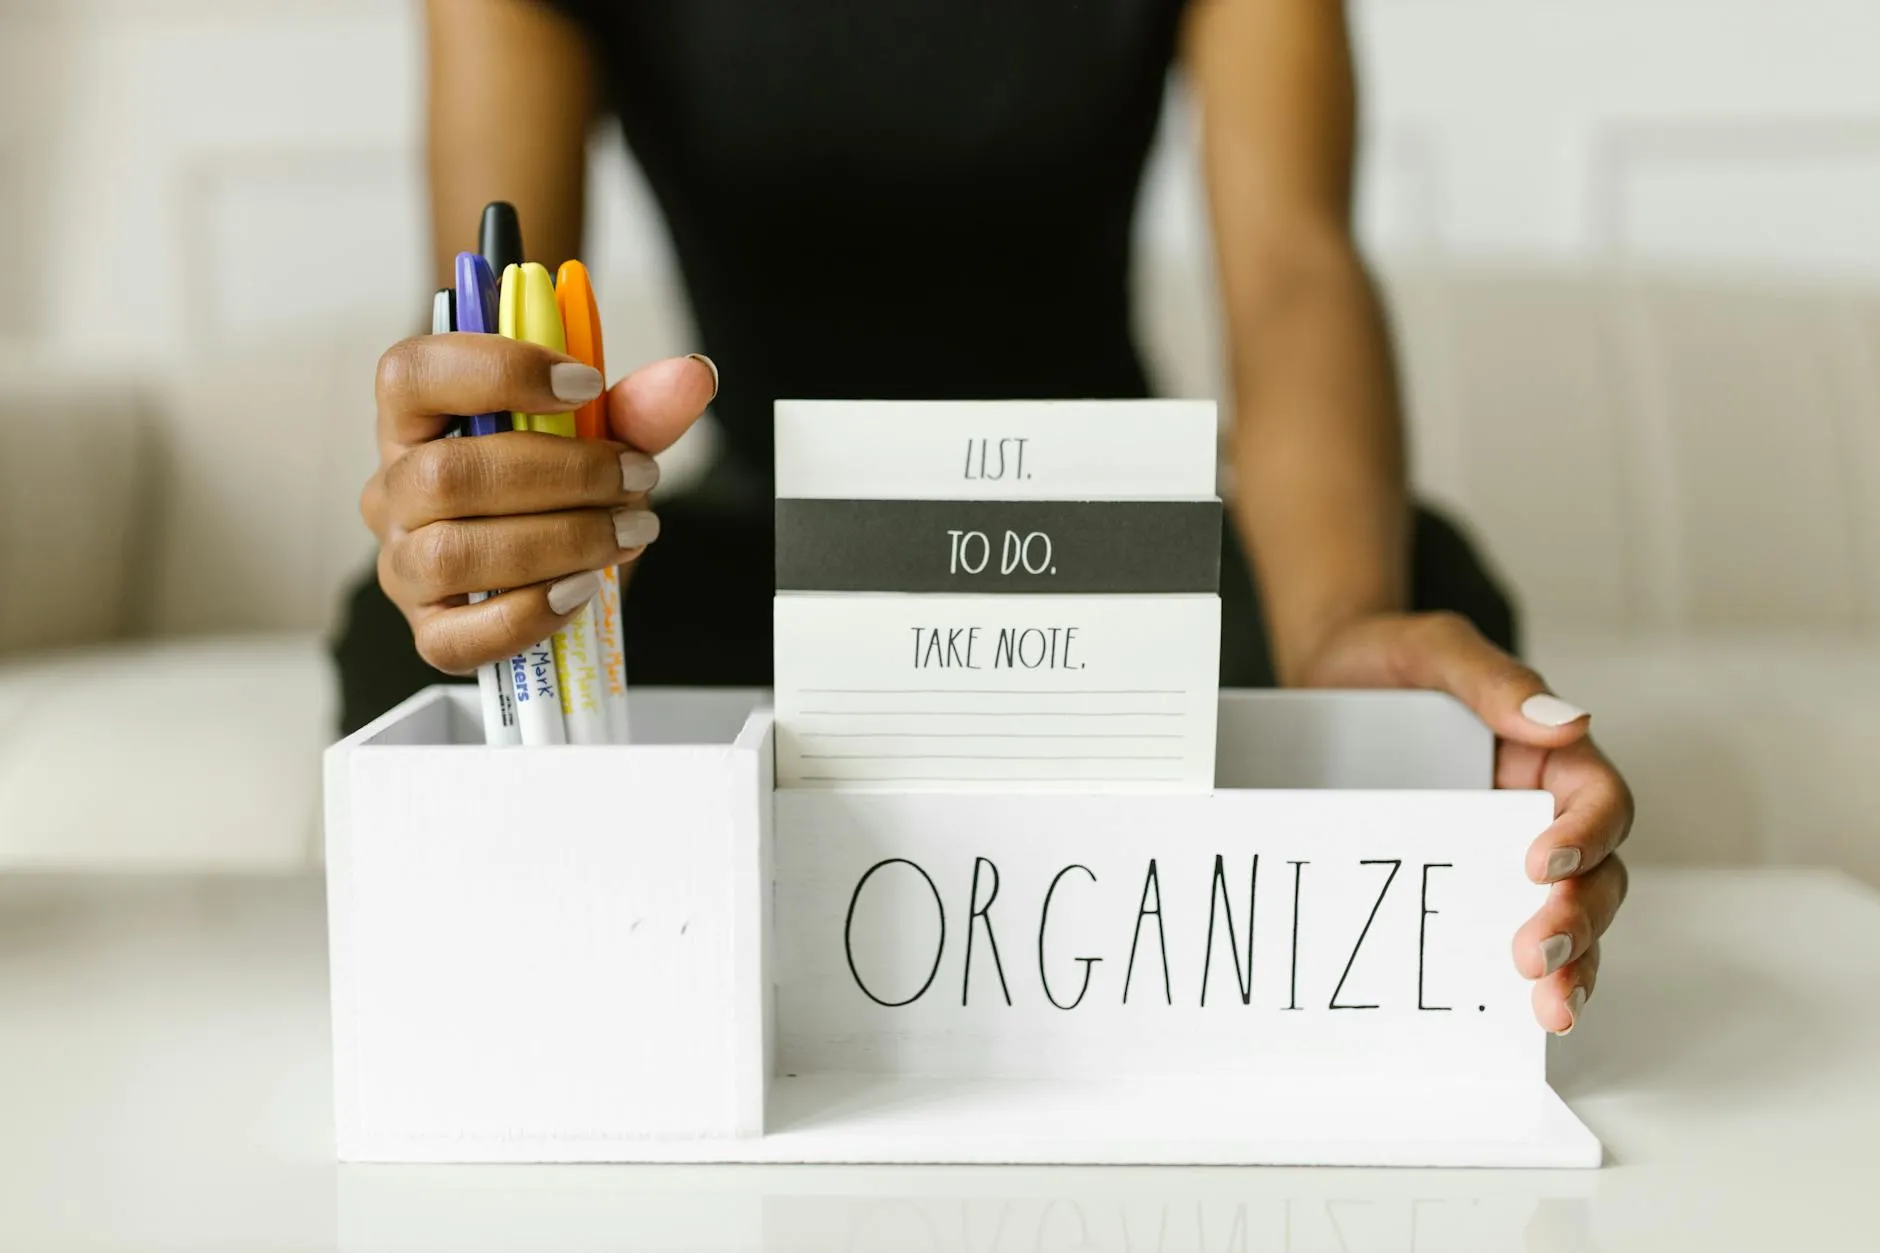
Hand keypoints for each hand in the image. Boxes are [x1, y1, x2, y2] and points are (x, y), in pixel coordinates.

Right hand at [360, 334, 716, 672]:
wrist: (567, 572)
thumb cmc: (561, 493)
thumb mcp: (601, 441)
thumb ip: (637, 408)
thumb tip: (690, 377)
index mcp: (417, 420)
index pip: (412, 373)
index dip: (496, 371)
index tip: (586, 384)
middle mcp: (392, 490)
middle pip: (445, 474)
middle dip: (562, 474)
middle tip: (638, 475)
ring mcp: (403, 565)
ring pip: (452, 554)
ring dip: (558, 542)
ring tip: (631, 532)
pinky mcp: (430, 631)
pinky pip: (459, 636)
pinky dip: (530, 614)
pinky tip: (581, 589)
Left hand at [1296, 612, 1632, 1034]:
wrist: (1326, 680)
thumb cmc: (1391, 658)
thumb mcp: (1435, 649)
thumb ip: (1492, 681)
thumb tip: (1565, 720)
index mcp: (1550, 755)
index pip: (1598, 800)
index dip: (1587, 835)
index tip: (1540, 863)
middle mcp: (1539, 811)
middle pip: (1595, 873)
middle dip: (1579, 919)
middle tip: (1537, 956)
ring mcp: (1502, 854)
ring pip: (1567, 916)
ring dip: (1572, 963)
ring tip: (1549, 1006)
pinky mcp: (1461, 881)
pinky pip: (1500, 930)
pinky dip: (1517, 975)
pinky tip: (1508, 1011)